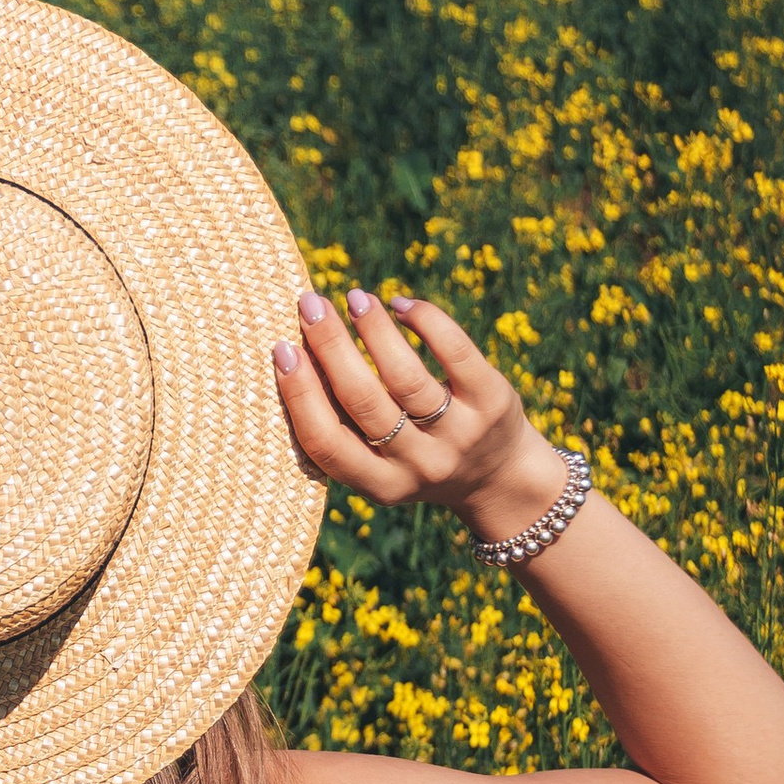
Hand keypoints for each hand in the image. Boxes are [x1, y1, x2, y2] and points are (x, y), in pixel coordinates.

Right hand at [273, 286, 568, 546]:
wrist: (501, 478)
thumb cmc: (419, 455)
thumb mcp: (381, 462)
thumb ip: (345, 423)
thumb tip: (297, 351)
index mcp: (379, 485)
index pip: (327, 442)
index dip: (300, 395)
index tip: (282, 348)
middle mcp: (419, 465)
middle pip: (364, 402)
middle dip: (331, 347)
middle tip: (309, 304)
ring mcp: (460, 435)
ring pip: (406, 377)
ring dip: (374, 329)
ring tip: (355, 298)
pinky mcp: (492, 403)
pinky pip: (455, 353)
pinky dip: (425, 321)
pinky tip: (401, 304)